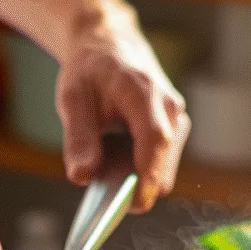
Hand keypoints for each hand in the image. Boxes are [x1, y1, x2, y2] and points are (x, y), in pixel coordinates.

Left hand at [56, 16, 189, 211]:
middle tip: (102, 193)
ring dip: (137, 179)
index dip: (146, 178)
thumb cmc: (91, 70)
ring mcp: (177, 120)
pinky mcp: (175, 130)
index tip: (133, 205)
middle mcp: (171, 109)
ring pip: (164, 169)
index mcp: (146, 94)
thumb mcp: (73, 99)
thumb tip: (82, 177)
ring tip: (107, 169)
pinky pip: (162, 163)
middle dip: (136, 186)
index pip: (155, 142)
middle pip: (163, 165)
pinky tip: (117, 161)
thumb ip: (78, 139)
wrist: (109, 44)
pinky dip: (140, 171)